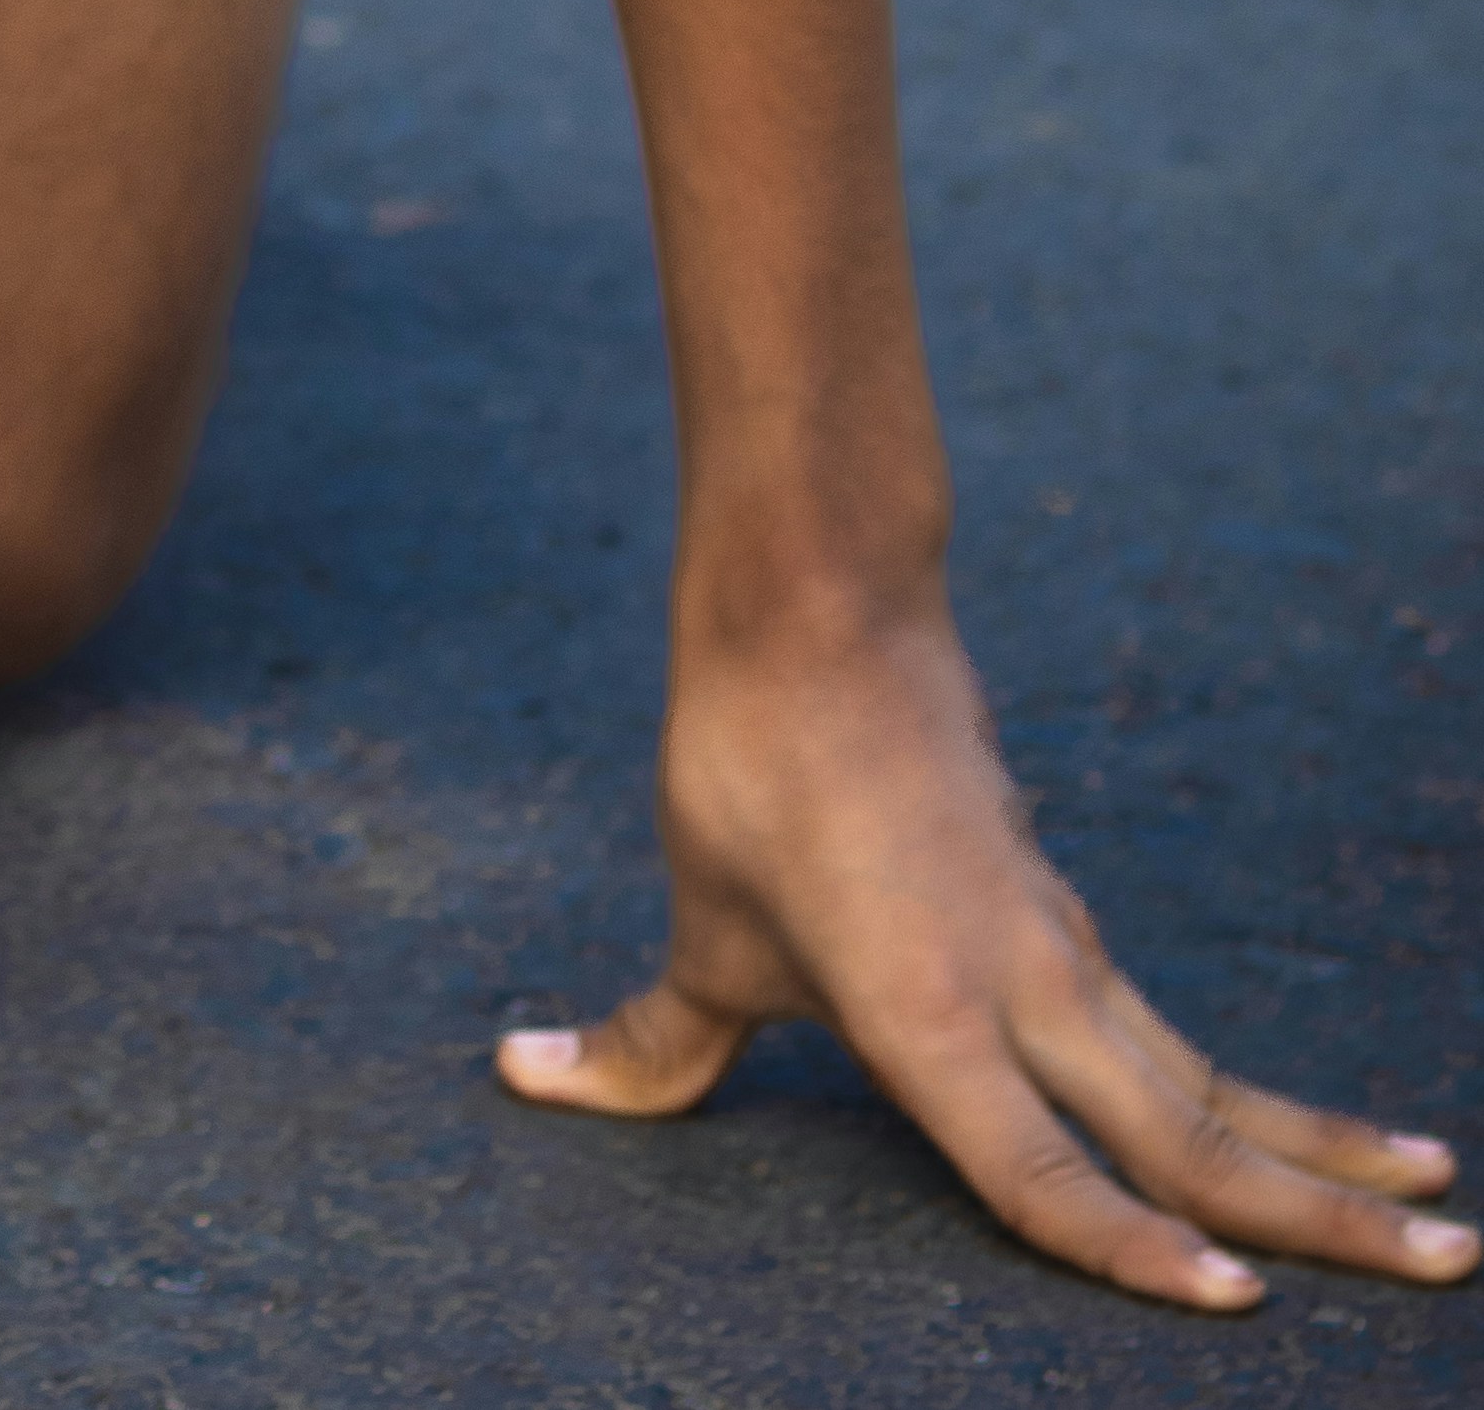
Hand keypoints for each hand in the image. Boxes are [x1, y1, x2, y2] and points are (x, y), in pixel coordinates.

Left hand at [498, 589, 1473, 1306]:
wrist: (818, 608)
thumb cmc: (749, 771)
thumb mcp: (700, 921)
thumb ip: (646, 1039)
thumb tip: (524, 1074)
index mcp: (926, 1012)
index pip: (1039, 1167)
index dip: (1125, 1246)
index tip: (1232, 1305)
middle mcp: (1021, 988)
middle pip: (1191, 1129)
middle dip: (1323, 1214)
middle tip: (1455, 1261)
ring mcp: (1060, 949)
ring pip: (1208, 1080)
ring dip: (1323, 1154)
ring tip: (1444, 1206)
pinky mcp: (1067, 919)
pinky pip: (1173, 1036)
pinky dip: (1257, 1097)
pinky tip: (1315, 1137)